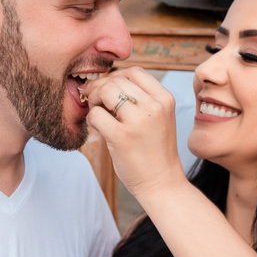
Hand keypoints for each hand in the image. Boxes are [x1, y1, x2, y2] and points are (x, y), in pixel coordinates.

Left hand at [83, 67, 185, 200]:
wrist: (162, 183)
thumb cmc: (155, 152)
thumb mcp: (157, 119)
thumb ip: (138, 100)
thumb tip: (104, 85)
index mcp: (165, 99)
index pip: (135, 72)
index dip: (116, 77)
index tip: (108, 91)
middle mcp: (154, 107)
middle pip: (117, 80)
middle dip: (101, 88)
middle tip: (95, 102)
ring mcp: (139, 121)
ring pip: (106, 92)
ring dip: (95, 100)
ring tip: (98, 115)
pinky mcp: (122, 137)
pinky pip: (96, 114)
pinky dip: (92, 119)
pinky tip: (97, 128)